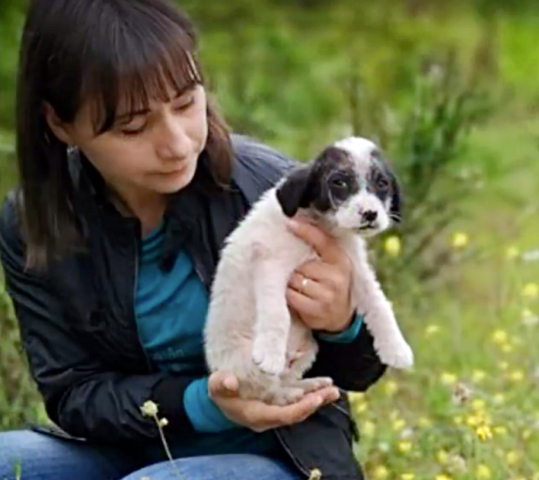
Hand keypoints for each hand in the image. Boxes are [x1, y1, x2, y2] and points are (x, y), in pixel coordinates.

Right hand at [208, 371, 339, 432]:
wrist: (224, 391)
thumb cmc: (220, 388)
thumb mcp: (216, 385)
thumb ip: (221, 383)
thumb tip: (230, 381)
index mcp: (257, 415)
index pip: (283, 415)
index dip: (300, 408)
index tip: (315, 399)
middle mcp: (271, 415)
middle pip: (297, 412)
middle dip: (315, 402)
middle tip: (332, 392)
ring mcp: (277, 407)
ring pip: (301, 405)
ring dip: (318, 397)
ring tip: (334, 390)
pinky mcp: (281, 398)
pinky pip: (299, 397)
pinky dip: (312, 391)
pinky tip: (325, 384)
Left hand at [286, 219, 354, 332]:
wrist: (341, 317)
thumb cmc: (330, 284)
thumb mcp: (331, 264)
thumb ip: (319, 249)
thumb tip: (295, 225)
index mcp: (340, 259)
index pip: (322, 240)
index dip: (305, 230)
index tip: (290, 223)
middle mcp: (337, 275)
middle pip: (302, 265)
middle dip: (295, 269)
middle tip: (299, 275)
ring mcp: (329, 293)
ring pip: (295, 280)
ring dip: (291, 283)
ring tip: (298, 287)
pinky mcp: (318, 308)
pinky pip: (293, 296)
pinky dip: (290, 296)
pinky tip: (296, 297)